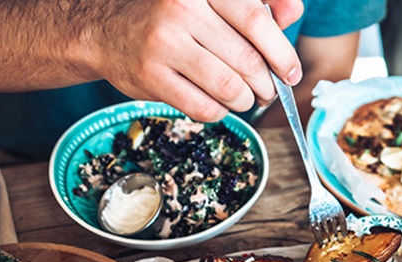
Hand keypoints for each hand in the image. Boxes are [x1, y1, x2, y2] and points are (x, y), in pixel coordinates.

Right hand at [91, 0, 303, 121]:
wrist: (107, 31)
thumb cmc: (173, 16)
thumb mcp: (211, 1)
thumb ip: (257, 4)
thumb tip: (293, 12)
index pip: (256, 21)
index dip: (282, 52)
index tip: (291, 73)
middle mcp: (181, 10)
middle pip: (247, 60)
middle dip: (267, 85)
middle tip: (268, 91)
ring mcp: (163, 44)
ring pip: (230, 88)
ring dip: (246, 101)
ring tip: (246, 98)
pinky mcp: (151, 77)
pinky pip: (205, 108)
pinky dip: (221, 111)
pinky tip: (218, 103)